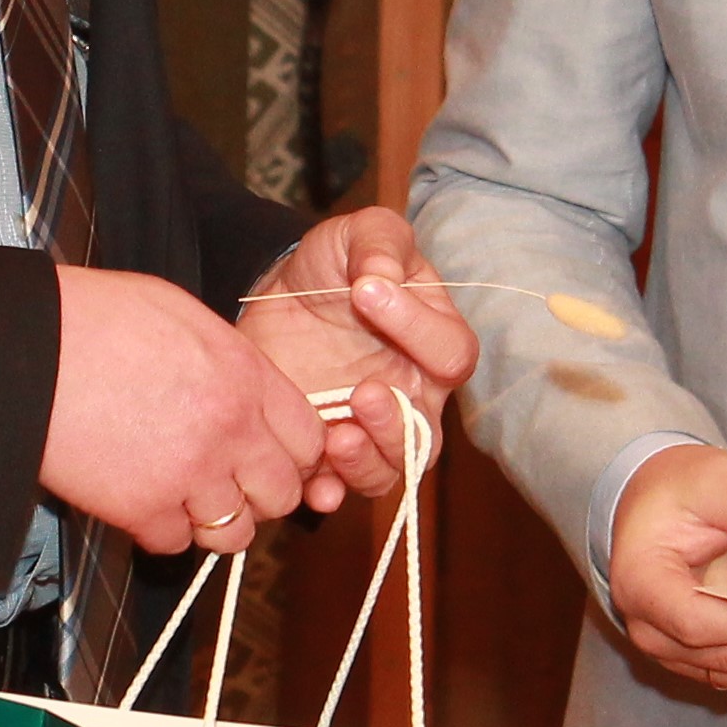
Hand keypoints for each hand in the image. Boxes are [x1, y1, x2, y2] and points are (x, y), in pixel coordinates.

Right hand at [41, 265, 326, 554]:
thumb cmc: (95, 318)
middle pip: (281, 494)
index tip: (270, 456)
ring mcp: (188, 474)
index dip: (292, 453)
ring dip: (213, 519)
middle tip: (226, 480)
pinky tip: (140, 499)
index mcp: (244, 375)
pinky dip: (160, 529)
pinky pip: (175, 542)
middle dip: (258, 493)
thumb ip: (230, 360)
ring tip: (184, 496)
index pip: (309, 439)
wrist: (28, 349)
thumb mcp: (183, 315)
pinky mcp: (142, 508)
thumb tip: (246, 391)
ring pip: (234, 533)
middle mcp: (229, 429)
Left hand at [236, 209, 481, 511]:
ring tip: (336, 438)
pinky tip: (314, 485)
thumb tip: (382, 275)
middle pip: (427, 432)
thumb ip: (380, 241)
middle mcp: (411, 393)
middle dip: (397, 423)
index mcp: (433, 341)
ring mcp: (370, 428)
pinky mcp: (327, 449)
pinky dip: (330, 492)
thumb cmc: (333, 265)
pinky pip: (340, 486)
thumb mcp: (355, 234)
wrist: (276, 295)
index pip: (451, 352)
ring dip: (367, 462)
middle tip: (361, 393)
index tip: (366, 291)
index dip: (418, 329)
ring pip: (390, 468)